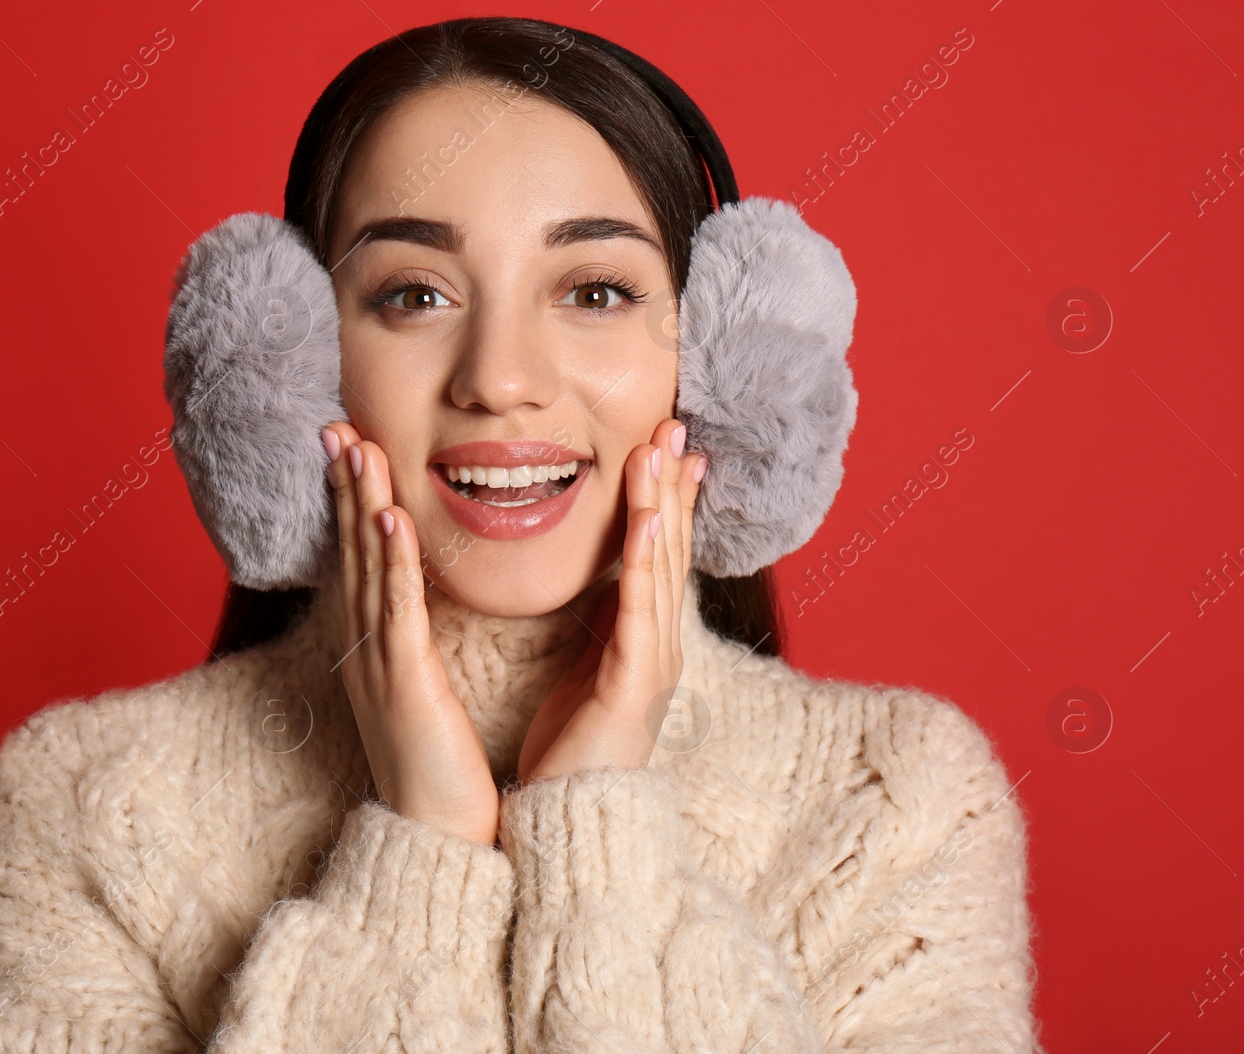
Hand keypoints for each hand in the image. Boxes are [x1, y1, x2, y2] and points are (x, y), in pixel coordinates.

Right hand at [321, 421, 500, 846]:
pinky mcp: (403, 681)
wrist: (434, 832)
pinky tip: (388, 519)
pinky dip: (392, 561)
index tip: (352, 446)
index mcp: (375, 646)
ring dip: (361, 505)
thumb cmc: (436, 764)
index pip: (361, 559)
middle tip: (338, 426)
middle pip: (353, 551)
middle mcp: (366, 646)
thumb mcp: (419, 690)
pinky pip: (397, 610)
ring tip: (359, 449)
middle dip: (345, 486)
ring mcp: (379, 662)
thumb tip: (418, 601)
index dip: (352, 501)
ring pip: (369, 568)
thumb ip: (415, 642)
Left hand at [515, 417, 705, 784]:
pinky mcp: (633, 684)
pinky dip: (645, 564)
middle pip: (669, 549)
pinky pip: (640, 612)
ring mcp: (653, 662)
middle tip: (674, 426)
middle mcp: (659, 643)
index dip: (665, 498)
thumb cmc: (572, 747)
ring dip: (663, 506)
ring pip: (661, 569)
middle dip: (672, 486)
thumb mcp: (586, 667)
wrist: (569, 817)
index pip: (658, 553)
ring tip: (663, 452)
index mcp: (643, 638)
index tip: (663, 444)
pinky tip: (647, 523)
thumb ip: (599, 621)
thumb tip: (601, 575)